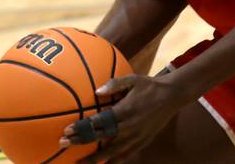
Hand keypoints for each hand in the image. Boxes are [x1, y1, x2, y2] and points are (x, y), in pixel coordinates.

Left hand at [59, 73, 182, 162]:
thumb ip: (115, 84)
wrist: (172, 96)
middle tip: (62, 144)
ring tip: (78, 163)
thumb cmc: (149, 85)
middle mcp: (128, 127)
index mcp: (124, 111)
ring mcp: (135, 137)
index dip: (82, 128)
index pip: (99, 122)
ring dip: (93, 158)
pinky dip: (112, 162)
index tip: (66, 131)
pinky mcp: (142, 143)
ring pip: (111, 152)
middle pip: (100, 138)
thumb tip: (96, 90)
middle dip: (80, 142)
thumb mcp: (134, 79)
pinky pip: (125, 156)